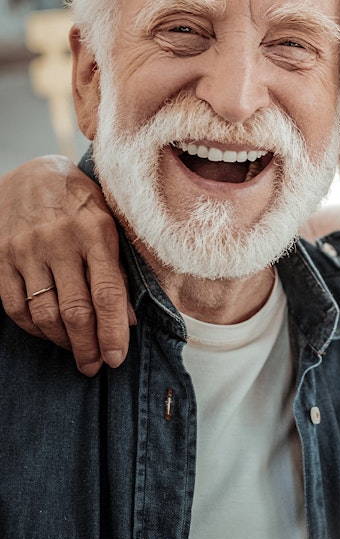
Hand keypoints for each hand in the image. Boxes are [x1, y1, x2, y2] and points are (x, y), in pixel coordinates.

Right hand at [0, 155, 132, 374]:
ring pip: (44, 313)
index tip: (117, 357)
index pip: (108, 293)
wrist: (34, 173)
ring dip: (62, 341)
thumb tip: (127, 318)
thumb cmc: (82, 203)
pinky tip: (48, 334)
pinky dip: (33, 328)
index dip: (113, 331)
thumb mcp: (110, 224)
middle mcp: (60, 242)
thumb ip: (118, 268)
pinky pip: (15, 306)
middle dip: (87, 346)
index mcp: (97, 232)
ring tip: (77, 353)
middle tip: (96, 366)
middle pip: (75, 310)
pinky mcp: (2, 257)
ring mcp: (27, 250)